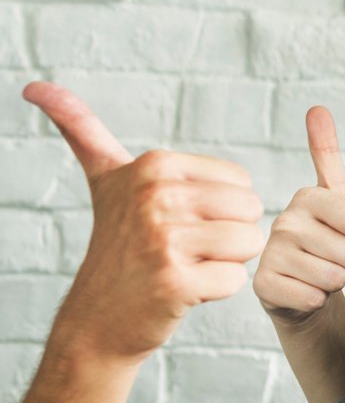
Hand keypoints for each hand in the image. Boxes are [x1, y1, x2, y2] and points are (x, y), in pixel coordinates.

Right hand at [25, 82, 263, 362]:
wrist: (97, 318)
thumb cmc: (117, 245)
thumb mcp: (104, 180)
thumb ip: (81, 129)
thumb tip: (36, 85)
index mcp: (154, 166)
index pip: (241, 182)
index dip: (219, 208)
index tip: (176, 221)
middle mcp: (156, 197)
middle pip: (250, 211)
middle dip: (226, 235)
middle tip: (182, 249)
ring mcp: (164, 240)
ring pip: (248, 243)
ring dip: (224, 262)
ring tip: (183, 266)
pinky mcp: (174, 283)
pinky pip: (235, 279)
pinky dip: (215, 290)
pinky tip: (181, 292)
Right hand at [253, 107, 344, 327]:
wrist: (299, 287)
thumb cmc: (325, 240)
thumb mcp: (337, 198)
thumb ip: (328, 155)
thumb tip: (316, 108)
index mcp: (307, 197)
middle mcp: (283, 221)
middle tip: (332, 257)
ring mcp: (270, 254)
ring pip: (334, 278)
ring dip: (334, 282)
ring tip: (317, 273)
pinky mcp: (263, 286)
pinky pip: (314, 299)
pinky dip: (316, 300)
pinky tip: (302, 290)